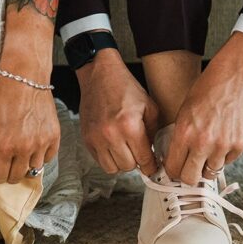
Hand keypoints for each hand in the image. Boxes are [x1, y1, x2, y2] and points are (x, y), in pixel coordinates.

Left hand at [0, 74, 59, 184]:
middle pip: (16, 177)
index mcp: (2, 146)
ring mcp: (41, 143)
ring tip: (18, 149)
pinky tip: (32, 144)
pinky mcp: (53, 136)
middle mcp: (23, 148)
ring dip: (24, 164)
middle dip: (7, 171)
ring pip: (32, 169)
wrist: (23, 76)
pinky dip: (40, 156)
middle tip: (5, 157)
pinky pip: (48, 158)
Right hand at [77, 48, 158, 175]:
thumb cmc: (124, 87)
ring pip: (112, 168)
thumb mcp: (149, 107)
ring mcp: (96, 138)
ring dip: (121, 162)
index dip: (151, 166)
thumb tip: (156, 153)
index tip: (152, 166)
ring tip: (125, 150)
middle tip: (138, 152)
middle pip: (128, 167)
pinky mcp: (87, 138)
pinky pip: (99, 160)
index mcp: (130, 126)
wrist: (100, 74)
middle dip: (136, 161)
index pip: (144, 160)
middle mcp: (111, 134)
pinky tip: (114, 145)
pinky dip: (108, 157)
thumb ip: (154, 132)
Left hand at [164, 33, 242, 184]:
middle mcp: (203, 142)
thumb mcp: (182, 115)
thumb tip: (175, 161)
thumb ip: (179, 140)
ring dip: (206, 166)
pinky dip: (223, 157)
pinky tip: (220, 142)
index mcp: (184, 134)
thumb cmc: (205, 93)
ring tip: (206, 153)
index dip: (172, 172)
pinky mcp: (239, 144)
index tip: (174, 171)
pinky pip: (227, 162)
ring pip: (210, 173)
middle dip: (187, 176)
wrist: (230, 80)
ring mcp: (223, 145)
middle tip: (188, 169)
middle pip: (190, 179)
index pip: (173, 168)